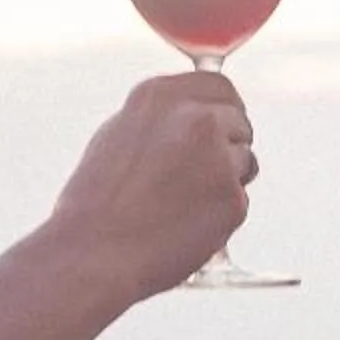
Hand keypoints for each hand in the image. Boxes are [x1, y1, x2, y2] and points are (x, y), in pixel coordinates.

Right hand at [51, 71, 254, 300]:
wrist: (95, 253)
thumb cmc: (97, 203)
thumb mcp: (120, 135)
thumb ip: (162, 119)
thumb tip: (197, 114)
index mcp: (161, 96)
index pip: (217, 86)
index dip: (221, 111)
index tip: (216, 129)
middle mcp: (195, 117)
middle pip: (239, 121)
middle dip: (229, 145)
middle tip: (200, 176)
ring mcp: (218, 156)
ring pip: (244, 161)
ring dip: (225, 182)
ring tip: (178, 205)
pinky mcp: (232, 197)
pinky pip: (239, 201)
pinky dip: (220, 216)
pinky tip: (184, 226)